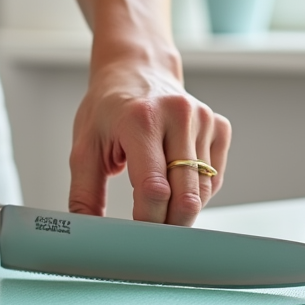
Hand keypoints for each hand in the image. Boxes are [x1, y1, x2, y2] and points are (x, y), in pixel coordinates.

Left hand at [68, 59, 230, 224]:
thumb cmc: (109, 109)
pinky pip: (214, 179)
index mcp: (140, 119)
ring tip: (158, 199)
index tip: (137, 235)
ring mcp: (203, 119)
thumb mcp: (85, 148)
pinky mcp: (219, 126)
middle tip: (151, 231)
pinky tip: (175, 179)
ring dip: (182, 208)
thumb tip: (89, 235)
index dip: (147, 221)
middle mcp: (178, 115)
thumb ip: (84, 195)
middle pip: (186, 195)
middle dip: (169, 223)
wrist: (137, 70)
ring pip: (202, 191)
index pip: (153, 188)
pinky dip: (196, 191)